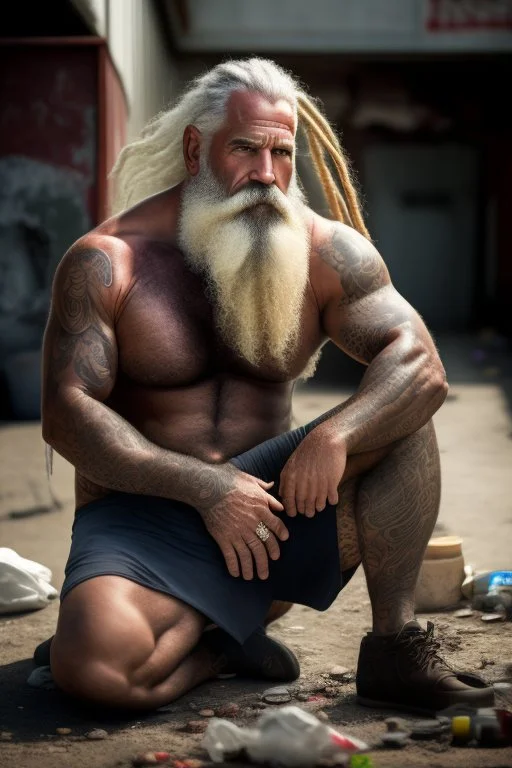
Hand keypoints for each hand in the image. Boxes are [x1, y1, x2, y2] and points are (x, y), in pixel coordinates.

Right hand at [196, 464, 288, 580]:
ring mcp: (237, 533)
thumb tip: (276, 497)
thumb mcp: (252, 482)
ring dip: (252, 568)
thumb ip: (265, 492)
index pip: (276, 526)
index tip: (282, 542)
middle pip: (263, 546)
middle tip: (269, 565)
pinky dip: (234, 566)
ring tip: (253, 577)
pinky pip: (231, 556)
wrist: (209, 488)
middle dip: (267, 559)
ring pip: (249, 555)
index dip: (280, 535)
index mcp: (260, 509)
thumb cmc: (230, 481)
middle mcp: (251, 524)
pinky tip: (236, 573)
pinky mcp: (223, 538)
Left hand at [279, 426, 346, 516]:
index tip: (294, 513)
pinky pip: (331, 499)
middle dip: (305, 511)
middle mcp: (303, 481)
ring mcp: (318, 482)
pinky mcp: (332, 481)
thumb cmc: (308, 451)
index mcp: (291, 476)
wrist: (326, 439)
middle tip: (308, 513)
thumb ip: (285, 479)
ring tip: (318, 508)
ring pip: (317, 504)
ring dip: (317, 508)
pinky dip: (331, 501)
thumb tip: (282, 495)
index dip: (291, 509)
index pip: (288, 499)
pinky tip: (331, 500)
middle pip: (303, 504)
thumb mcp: (291, 462)